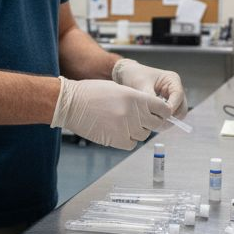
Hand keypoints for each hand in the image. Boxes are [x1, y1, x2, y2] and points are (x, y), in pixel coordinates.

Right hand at [51, 77, 171, 149]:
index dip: (162, 112)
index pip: (163, 109)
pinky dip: (127, 140)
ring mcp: (126, 128)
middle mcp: (134, 113)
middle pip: (155, 124)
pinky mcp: (117, 140)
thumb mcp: (119, 89)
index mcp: (136, 97)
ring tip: (122, 123)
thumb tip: (150, 110)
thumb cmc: (91, 93)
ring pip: (143, 135)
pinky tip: (116, 131)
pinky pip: (131, 144)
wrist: (70, 104)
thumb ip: (136, 99)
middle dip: (150, 122)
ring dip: (137, 131)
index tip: (159, 114)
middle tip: (139, 119)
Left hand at [112, 59, 186, 116]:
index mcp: (172, 80)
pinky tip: (151, 122)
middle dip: (171, 116)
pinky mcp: (166, 106)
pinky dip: (162, 121)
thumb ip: (150, 97)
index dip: (172, 107)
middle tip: (157, 123)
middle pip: (181, 108)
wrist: (125, 75)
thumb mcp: (141, 84)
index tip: (160, 114)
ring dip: (167, 120)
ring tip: (153, 124)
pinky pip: (169, 117)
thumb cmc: (134, 75)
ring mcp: (172, 99)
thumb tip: (157, 111)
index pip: (178, 95)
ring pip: (177, 115)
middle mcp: (175, 89)